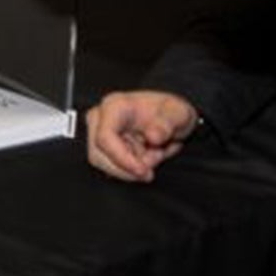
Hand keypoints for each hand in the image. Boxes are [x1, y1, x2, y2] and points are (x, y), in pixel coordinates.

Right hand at [84, 90, 199, 182]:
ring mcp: (97, 132)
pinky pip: (111, 167)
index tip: (143, 170)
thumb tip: (152, 137)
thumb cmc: (171, 113)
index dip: (122, 159)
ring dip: (133, 168)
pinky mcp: (102, 147)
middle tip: (157, 158)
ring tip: (155, 154)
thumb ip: (168, 124)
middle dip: (130, 166)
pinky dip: (131, 168)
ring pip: (106, 165)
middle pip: (100, 155)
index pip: (105, 137)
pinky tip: (147, 156)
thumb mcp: (179, 114)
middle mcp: (100, 117)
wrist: (169, 118)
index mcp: (114, 105)